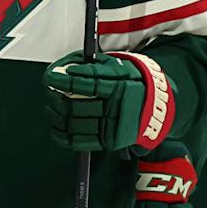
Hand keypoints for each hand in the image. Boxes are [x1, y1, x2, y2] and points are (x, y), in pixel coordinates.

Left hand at [43, 50, 171, 152]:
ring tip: (50, 107)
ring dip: (56, 116)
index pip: (88, 84)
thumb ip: (97, 66)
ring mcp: (111, 127)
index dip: (66, 81)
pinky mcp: (108, 141)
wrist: (158, 109)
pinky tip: (55, 127)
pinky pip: (79, 142)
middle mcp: (116, 109)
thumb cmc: (134, 84)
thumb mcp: (122, 68)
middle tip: (48, 91)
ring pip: (75, 124)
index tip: (50, 77)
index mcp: (120, 87)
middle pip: (77, 106)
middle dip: (56, 98)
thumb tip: (69, 67)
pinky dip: (62, 135)